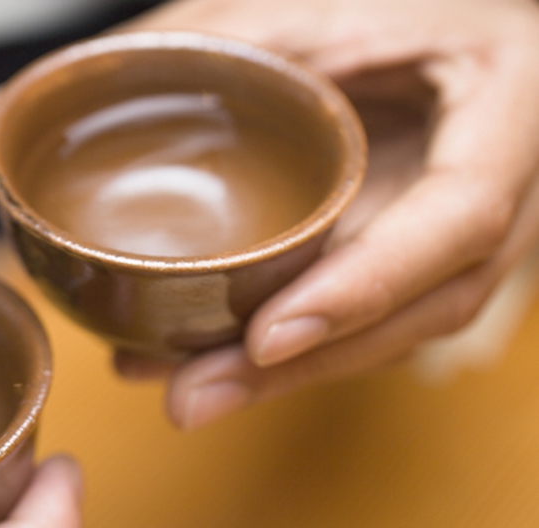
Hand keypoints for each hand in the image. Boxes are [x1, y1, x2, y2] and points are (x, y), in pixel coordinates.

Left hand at [119, 0, 538, 428]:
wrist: (459, 39)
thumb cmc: (411, 5)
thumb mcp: (332, 6)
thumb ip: (245, 38)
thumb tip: (119, 71)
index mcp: (510, 116)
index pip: (458, 218)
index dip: (364, 286)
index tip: (268, 338)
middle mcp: (508, 196)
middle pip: (416, 308)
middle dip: (302, 367)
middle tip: (191, 397)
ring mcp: (468, 240)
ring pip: (390, 332)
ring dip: (286, 375)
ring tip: (181, 388)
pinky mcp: (423, 258)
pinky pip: (366, 318)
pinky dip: (293, 350)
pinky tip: (211, 356)